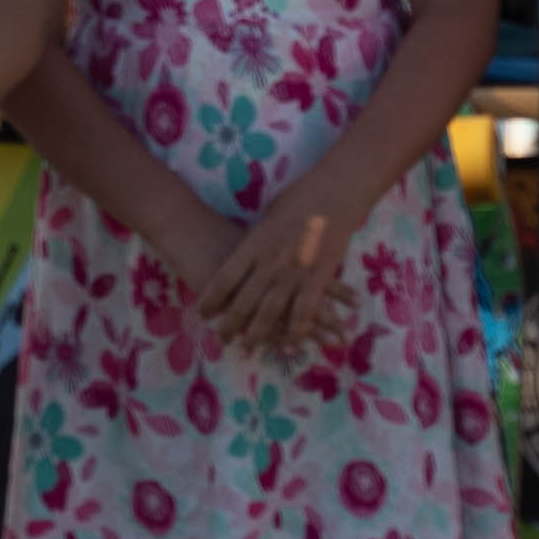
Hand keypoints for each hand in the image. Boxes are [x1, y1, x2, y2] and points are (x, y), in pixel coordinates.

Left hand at [191, 189, 359, 359]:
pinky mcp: (319, 278)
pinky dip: (296, 329)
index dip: (212, 299)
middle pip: (244, 301)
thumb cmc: (300, 195)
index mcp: (254, 245)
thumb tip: (249, 250)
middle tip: (222, 338)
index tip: (203, 312)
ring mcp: (295, 272)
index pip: (225, 279)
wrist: (335, 191)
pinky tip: (289, 342)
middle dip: (230, 323)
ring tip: (248, 347)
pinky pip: (305, 310)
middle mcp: (270, 263)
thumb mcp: (268, 215)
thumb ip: (258, 238)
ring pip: (271, 311)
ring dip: (258, 333)